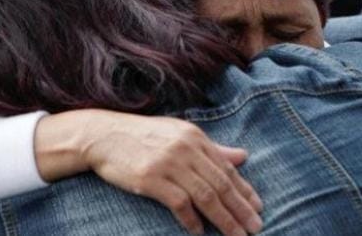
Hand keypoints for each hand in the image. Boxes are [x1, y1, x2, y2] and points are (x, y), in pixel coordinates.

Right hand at [34, 110, 262, 235]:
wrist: (103, 135)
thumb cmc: (145, 136)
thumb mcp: (181, 135)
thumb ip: (213, 149)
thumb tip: (243, 157)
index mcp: (196, 138)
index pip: (227, 168)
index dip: (244, 190)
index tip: (257, 208)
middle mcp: (186, 149)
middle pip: (220, 184)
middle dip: (240, 209)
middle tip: (256, 227)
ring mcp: (168, 164)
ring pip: (205, 195)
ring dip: (223, 219)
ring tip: (236, 235)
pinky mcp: (150, 179)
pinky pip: (179, 203)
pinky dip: (191, 219)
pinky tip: (199, 231)